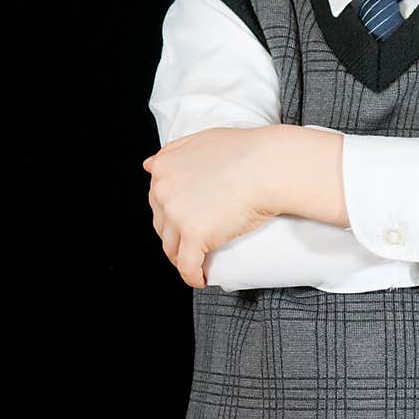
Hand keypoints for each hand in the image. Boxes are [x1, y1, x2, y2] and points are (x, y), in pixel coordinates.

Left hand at [142, 126, 280, 289]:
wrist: (269, 166)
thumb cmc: (246, 151)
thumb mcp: (203, 139)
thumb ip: (175, 151)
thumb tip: (149, 165)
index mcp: (164, 167)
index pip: (157, 198)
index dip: (169, 213)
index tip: (183, 221)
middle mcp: (164, 190)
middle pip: (162, 224)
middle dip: (174, 235)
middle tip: (193, 241)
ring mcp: (177, 214)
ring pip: (172, 247)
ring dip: (181, 257)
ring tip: (197, 261)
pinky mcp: (195, 235)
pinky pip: (187, 265)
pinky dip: (192, 276)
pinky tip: (200, 280)